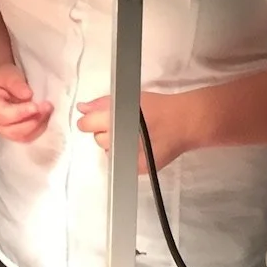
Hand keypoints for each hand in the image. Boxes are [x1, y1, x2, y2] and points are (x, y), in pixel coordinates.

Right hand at [0, 64, 52, 142]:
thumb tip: (28, 95)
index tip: (36, 106)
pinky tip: (46, 116)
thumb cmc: (2, 78)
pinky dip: (39, 129)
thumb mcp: (7, 74)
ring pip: (22, 136)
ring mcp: (4, 130)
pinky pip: (28, 137)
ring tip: (48, 110)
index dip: (21, 113)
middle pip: (13, 131)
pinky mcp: (14, 132)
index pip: (4, 115)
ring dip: (38, 126)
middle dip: (33, 121)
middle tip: (47, 106)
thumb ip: (15, 83)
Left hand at [76, 91, 192, 171]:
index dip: (90, 121)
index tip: (98, 119)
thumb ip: (101, 103)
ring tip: (133, 136)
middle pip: (97, 139)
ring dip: (114, 144)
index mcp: (113, 119)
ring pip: (108, 151)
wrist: (184, 123)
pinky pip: (120, 162)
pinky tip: (138, 147)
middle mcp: (117, 140)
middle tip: (123, 125)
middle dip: (105, 131)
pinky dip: (125, 155)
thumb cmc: (158, 107)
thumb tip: (81, 109)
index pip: (85, 125)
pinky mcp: (137, 169)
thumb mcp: (128, 97)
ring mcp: (126, 157)